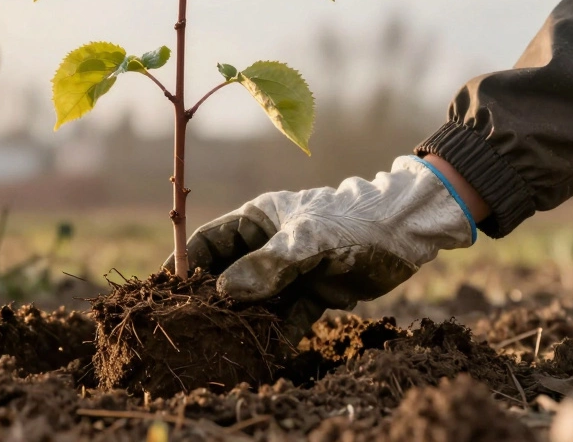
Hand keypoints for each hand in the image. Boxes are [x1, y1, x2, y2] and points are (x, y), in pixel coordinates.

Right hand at [165, 156, 476, 339]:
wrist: (404, 230)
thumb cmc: (350, 220)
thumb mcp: (307, 240)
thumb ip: (268, 265)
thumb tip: (224, 292)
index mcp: (257, 219)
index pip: (209, 242)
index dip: (187, 264)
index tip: (168, 291)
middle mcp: (267, 244)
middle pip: (228, 274)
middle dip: (212, 300)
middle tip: (192, 328)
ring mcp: (289, 270)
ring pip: (256, 299)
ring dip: (244, 320)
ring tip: (224, 346)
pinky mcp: (312, 292)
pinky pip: (286, 317)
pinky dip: (277, 333)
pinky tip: (266, 353)